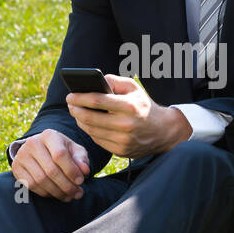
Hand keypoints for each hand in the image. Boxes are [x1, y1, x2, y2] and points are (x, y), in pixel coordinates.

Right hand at [11, 128, 90, 201]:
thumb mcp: (74, 150)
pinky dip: (46, 193)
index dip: (71, 171)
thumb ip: (81, 159)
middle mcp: (32, 143)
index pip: (60, 155)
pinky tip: (56, 194)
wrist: (40, 149)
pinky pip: (31, 185)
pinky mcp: (16, 167)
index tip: (81, 181)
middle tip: (77, 194)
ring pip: (41, 180)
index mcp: (49, 135)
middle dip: (67, 186)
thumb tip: (85, 171)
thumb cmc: (61, 149)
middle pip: (51, 170)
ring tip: (69, 196)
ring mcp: (22, 155)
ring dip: (57, 192)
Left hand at [66, 74, 191, 158]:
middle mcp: (126, 125)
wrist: (163, 132)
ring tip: (76, 113)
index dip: (80, 98)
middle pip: (90, 118)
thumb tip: (95, 82)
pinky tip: (88, 124)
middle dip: (75, 110)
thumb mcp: (134, 88)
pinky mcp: (120, 151)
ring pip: (91, 131)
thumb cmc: (144, 106)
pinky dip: (91, 131)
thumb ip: (114, 81)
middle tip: (70, 104)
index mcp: (129, 106)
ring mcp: (123, 140)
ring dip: (80, 121)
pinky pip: (98, 140)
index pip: (97, 101)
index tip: (70, 95)